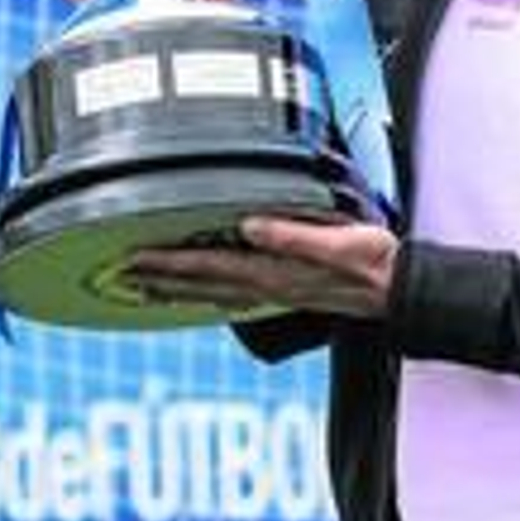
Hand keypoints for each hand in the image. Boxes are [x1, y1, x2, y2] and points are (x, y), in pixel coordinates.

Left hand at [125, 216, 397, 318]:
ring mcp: (276, 291)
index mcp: (275, 270)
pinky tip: (201, 293)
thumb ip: (294, 235)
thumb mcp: (340, 241)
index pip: (210, 265)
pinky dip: (207, 295)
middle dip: (159, 277)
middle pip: (200, 283)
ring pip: (212, 293)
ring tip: (144, 287)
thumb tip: (251, 224)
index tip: (133, 256)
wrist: (400, 291)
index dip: (169, 261)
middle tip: (119, 272)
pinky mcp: (286, 290)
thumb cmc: (375, 264)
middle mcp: (268, 285)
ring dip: (176, 290)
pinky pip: (233, 295)